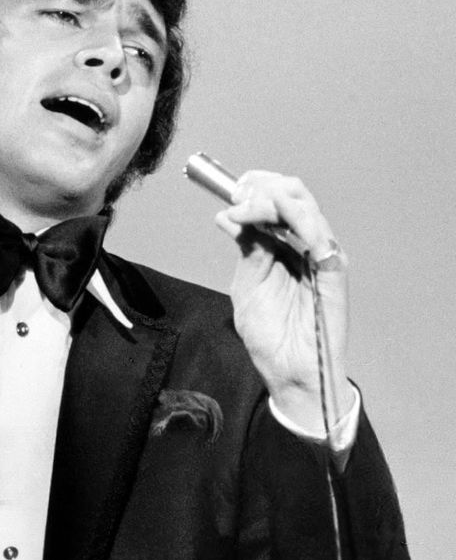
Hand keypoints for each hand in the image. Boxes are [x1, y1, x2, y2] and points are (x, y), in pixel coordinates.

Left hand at [215, 171, 355, 434]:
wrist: (288, 372)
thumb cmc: (270, 335)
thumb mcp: (246, 284)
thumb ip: (245, 249)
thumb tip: (227, 216)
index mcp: (284, 246)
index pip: (276, 200)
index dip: (254, 187)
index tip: (230, 191)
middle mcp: (305, 245)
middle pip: (293, 194)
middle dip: (262, 188)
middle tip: (237, 198)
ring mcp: (321, 255)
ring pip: (305, 206)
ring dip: (271, 200)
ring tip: (246, 208)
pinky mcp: (333, 271)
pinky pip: (320, 235)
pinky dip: (295, 219)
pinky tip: (270, 220)